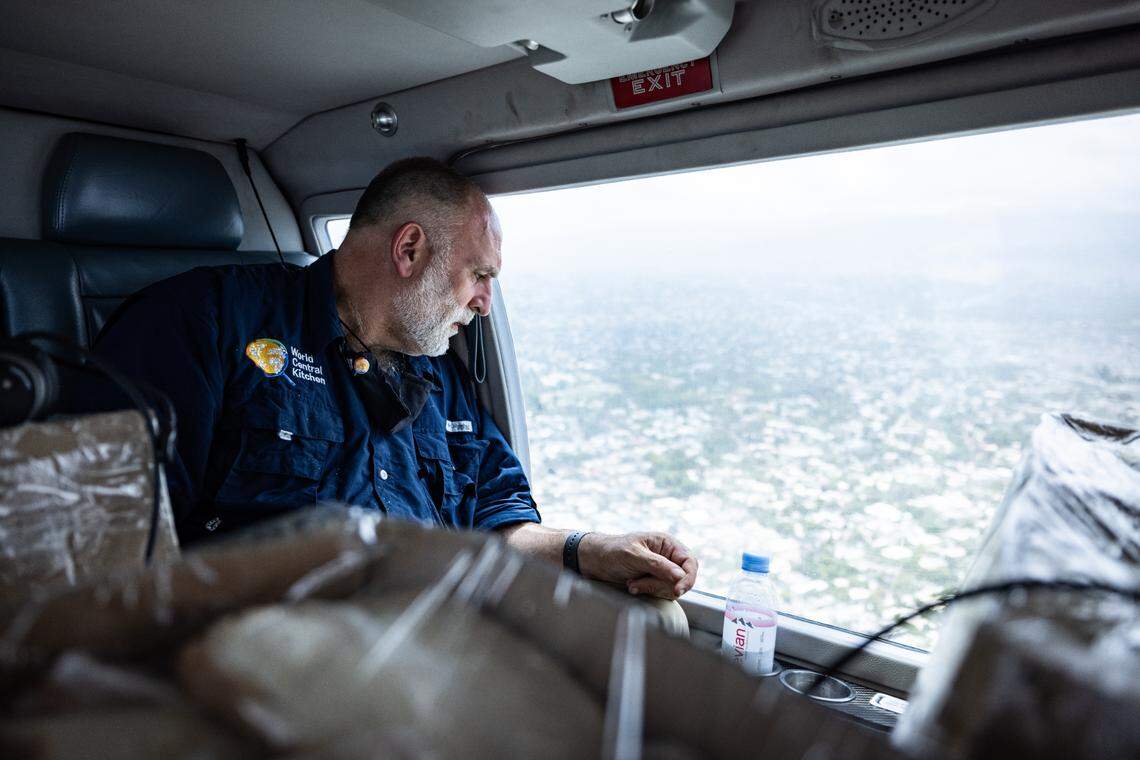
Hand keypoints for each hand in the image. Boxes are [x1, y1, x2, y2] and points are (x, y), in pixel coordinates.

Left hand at [577, 531, 698, 599]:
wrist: (592, 561)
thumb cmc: (612, 551)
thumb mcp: (635, 556)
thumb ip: (659, 566)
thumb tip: (680, 576)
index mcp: (667, 544)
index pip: (690, 562)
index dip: (688, 578)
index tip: (677, 590)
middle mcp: (667, 557)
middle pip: (681, 579)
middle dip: (660, 584)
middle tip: (639, 581)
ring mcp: (661, 571)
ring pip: (670, 589)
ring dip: (650, 588)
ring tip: (632, 582)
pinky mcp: (652, 582)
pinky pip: (659, 594)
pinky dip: (646, 591)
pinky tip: (632, 586)